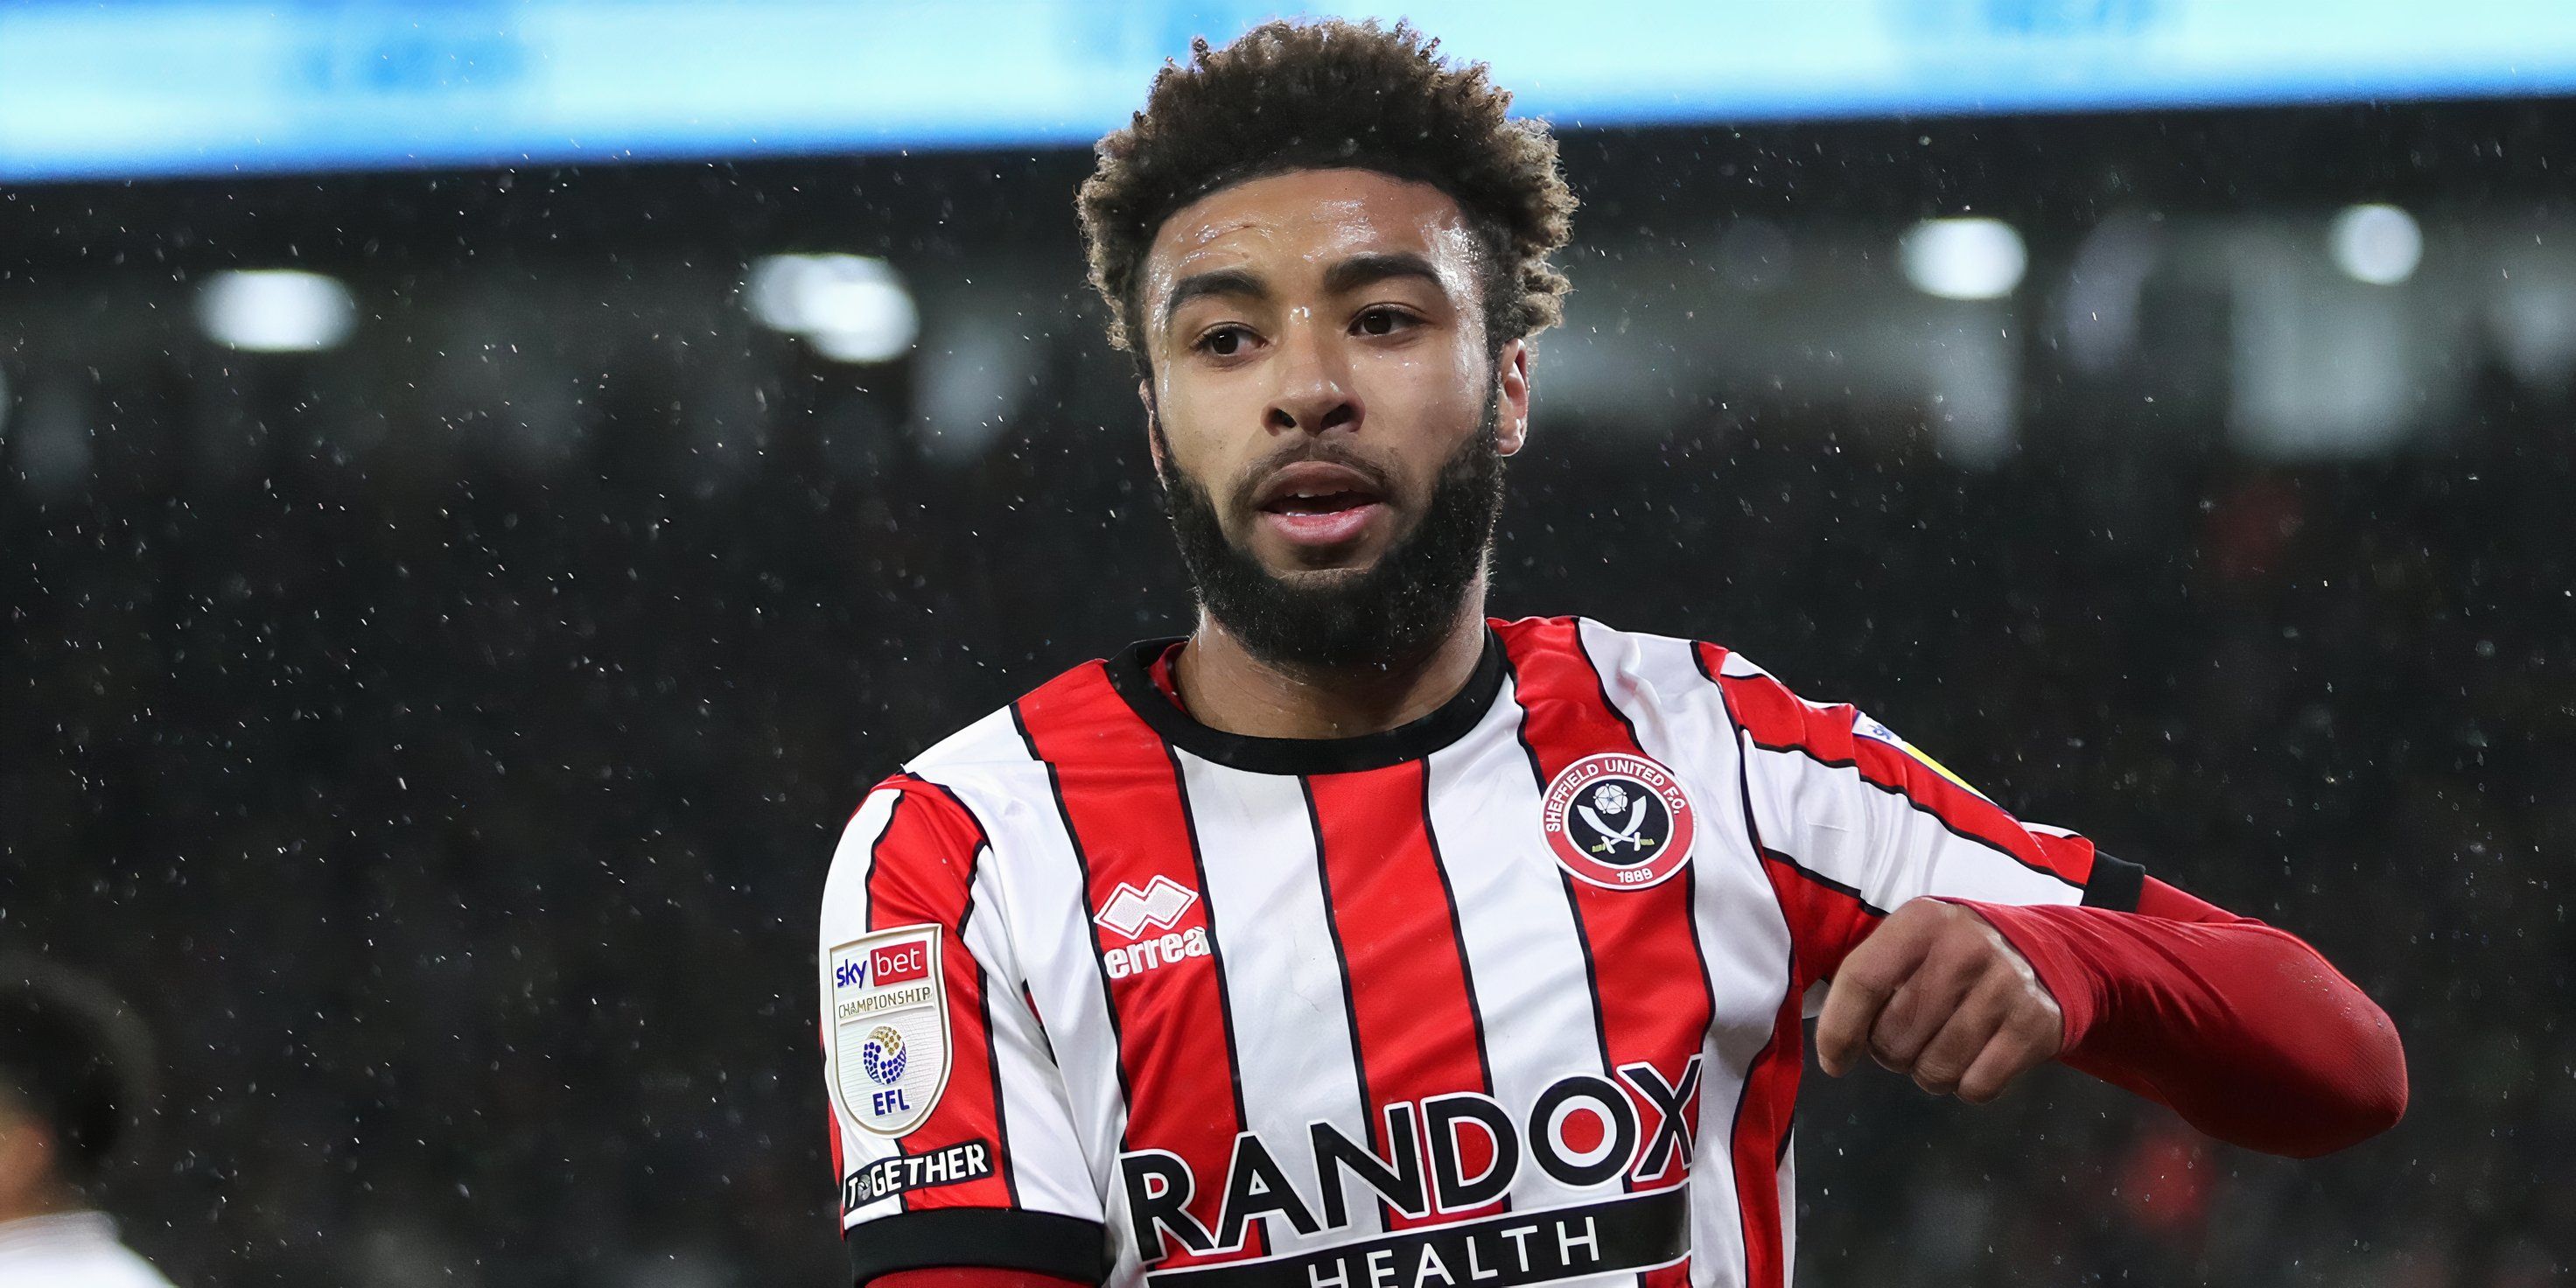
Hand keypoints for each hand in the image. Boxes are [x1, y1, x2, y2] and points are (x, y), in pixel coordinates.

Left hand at [1814, 898, 2064, 1103]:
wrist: (2045, 951)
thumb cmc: (1955, 953)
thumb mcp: (1911, 942)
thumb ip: (1870, 979)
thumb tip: (1834, 1050)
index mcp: (1922, 922)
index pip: (1862, 981)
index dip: (1839, 1030)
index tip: (1834, 1062)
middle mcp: (1965, 949)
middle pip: (1894, 1036)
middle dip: (1890, 1052)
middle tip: (1909, 1037)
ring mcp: (2005, 987)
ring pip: (1934, 1069)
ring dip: (1929, 1072)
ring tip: (1943, 1045)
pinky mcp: (2035, 1025)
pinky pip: (1976, 1087)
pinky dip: (1968, 1084)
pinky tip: (1976, 1056)